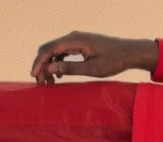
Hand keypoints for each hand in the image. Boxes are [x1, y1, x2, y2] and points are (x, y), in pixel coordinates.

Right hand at [31, 32, 158, 83]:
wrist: (128, 52)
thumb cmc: (113, 61)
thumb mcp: (92, 69)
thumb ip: (70, 68)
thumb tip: (50, 68)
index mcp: (74, 40)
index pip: (49, 49)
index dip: (39, 63)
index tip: (34, 76)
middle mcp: (73, 36)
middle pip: (49, 49)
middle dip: (42, 65)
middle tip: (40, 82)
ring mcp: (76, 39)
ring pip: (55, 51)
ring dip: (49, 65)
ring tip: (48, 82)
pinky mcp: (81, 44)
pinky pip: (64, 52)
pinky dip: (58, 63)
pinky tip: (58, 76)